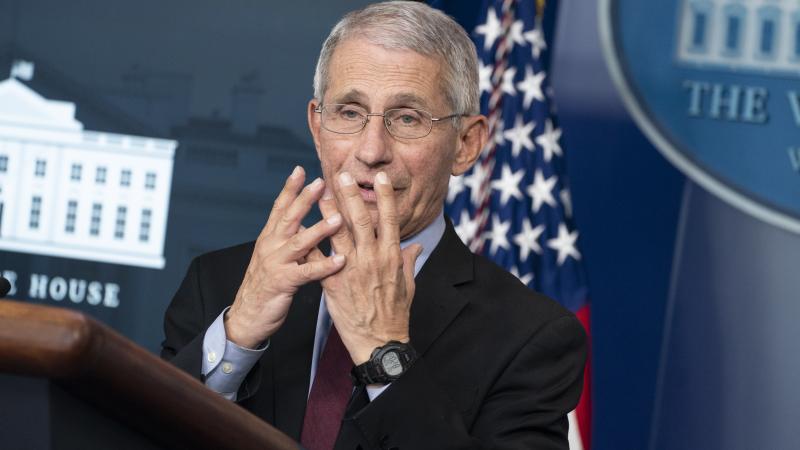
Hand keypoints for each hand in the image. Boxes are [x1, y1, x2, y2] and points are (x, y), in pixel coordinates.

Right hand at [225, 166, 345, 348]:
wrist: (248, 315)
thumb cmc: (266, 285)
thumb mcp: (275, 256)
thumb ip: (289, 239)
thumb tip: (304, 221)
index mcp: (269, 238)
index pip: (279, 207)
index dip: (289, 188)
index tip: (300, 169)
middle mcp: (270, 246)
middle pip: (289, 217)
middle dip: (305, 199)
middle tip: (322, 182)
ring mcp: (275, 263)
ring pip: (299, 242)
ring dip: (319, 230)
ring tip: (338, 218)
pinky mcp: (283, 283)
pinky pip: (307, 273)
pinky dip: (324, 266)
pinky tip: (340, 260)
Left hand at [311, 171, 422, 363]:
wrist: (379, 342)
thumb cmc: (395, 314)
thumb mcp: (408, 285)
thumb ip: (408, 262)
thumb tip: (415, 247)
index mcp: (391, 257)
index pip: (389, 220)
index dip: (384, 197)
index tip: (380, 178)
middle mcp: (372, 259)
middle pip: (362, 220)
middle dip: (352, 195)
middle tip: (342, 174)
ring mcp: (352, 270)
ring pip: (339, 234)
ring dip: (328, 211)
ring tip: (319, 192)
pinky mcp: (334, 284)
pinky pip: (320, 258)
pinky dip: (312, 242)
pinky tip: (302, 227)